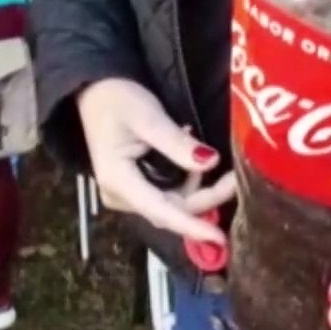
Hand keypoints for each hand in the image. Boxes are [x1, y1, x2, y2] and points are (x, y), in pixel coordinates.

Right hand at [77, 78, 236, 243]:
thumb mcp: (148, 117)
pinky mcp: (137, 186)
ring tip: (207, 154)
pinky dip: (187, 180)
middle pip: (172, 209)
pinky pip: (169, 193)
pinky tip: (192, 157)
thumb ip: (177, 144)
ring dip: (199, 186)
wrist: (95, 91)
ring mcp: (129, 193)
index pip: (161, 212)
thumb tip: (211, 162)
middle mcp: (123, 195)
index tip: (219, 238)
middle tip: (235, 178)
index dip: (191, 226)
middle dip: (206, 197)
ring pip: (174, 203)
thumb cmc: (116, 101)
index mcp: (119, 181)